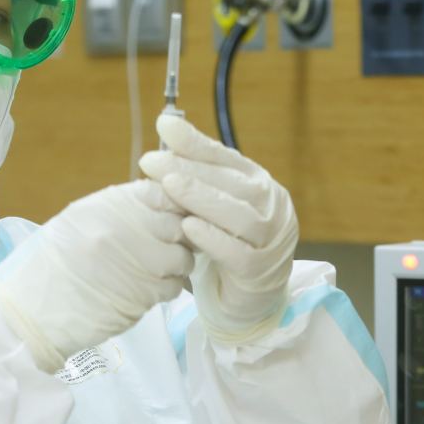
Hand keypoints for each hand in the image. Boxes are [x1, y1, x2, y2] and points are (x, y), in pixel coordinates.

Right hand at [0, 180, 193, 371]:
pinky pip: (173, 286)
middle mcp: (128, 227)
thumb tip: (158, 203)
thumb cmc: (54, 265)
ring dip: (175, 266)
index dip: (172, 205)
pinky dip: (166, 290)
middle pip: (179, 224)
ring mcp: (139, 261)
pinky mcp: (144, 294)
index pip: (164, 192)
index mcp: (111, 205)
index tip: (168, 218)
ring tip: (155, 272)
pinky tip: (146, 292)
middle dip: (179, 237)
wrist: (34, 310)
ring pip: (183, 257)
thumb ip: (120, 210)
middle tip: (167, 247)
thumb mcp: (79, 220)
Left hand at [139, 114, 297, 342]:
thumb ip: (195, 171)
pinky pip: (238, 253)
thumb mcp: (212, 205)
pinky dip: (213, 238)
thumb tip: (165, 126)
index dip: (195, 143)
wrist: (251, 296)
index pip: (226, 158)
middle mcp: (271, 206)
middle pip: (231, 184)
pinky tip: (188, 226)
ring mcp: (271, 239)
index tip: (163, 126)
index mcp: (258, 184)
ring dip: (201, 199)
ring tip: (169, 187)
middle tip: (152, 162)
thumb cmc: (228, 242)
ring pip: (238, 215)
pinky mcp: (260, 270)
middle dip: (189, 170)